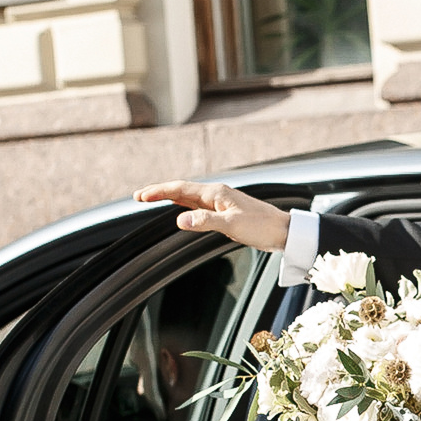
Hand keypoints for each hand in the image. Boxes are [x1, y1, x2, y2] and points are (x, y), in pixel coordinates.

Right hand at [134, 180, 290, 251]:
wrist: (283, 231)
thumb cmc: (261, 227)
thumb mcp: (232, 225)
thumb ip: (205, 222)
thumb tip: (179, 220)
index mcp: (215, 193)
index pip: (180, 189)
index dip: (158, 191)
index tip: (140, 196)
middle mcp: (216, 194)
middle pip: (181, 190)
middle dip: (159, 191)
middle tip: (138, 196)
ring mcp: (219, 202)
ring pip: (188, 196)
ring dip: (169, 196)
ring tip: (150, 198)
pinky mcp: (224, 211)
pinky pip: (197, 204)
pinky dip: (182, 204)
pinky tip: (178, 206)